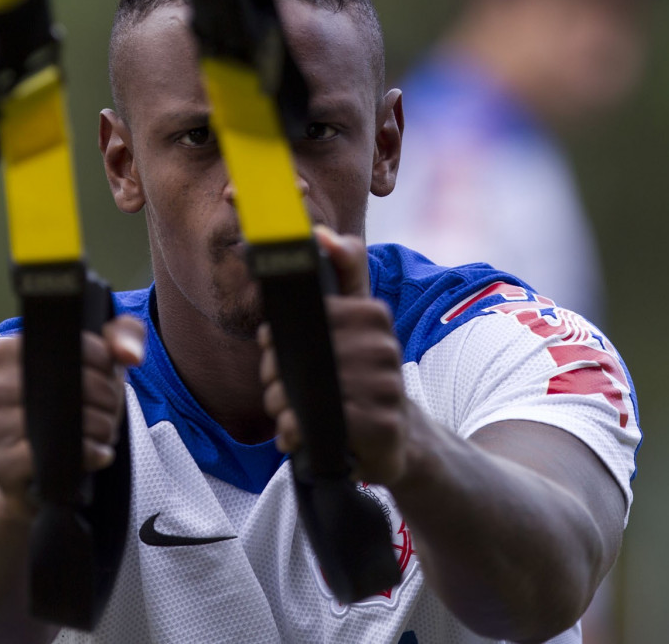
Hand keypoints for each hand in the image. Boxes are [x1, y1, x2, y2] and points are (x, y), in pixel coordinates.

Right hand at [0, 316, 145, 510]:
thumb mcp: (101, 365)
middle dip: (103, 394)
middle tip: (110, 408)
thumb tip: (130, 355)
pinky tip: (97, 453)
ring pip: (54, 420)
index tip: (109, 375)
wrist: (46, 470)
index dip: (103, 361)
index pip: (66, 344)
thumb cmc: (73, 407)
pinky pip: (41, 457)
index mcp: (6, 354)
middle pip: (61, 381)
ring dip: (96, 426)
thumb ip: (123, 336)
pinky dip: (81, 454)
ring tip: (103, 430)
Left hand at [259, 226, 409, 486]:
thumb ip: (342, 269)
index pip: (306, 318)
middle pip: (300, 356)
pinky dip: (298, 432)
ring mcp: (386, 388)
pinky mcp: (382, 426)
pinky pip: (319, 425)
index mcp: (374, 315)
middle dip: (275, 375)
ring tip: (287, 412)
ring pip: (305, 392)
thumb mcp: (354, 317)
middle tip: (277, 386)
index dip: (278, 336)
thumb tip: (321, 233)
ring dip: (283, 406)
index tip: (272, 347)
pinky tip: (298, 434)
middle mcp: (384, 348)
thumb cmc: (361, 369)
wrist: (396, 433)